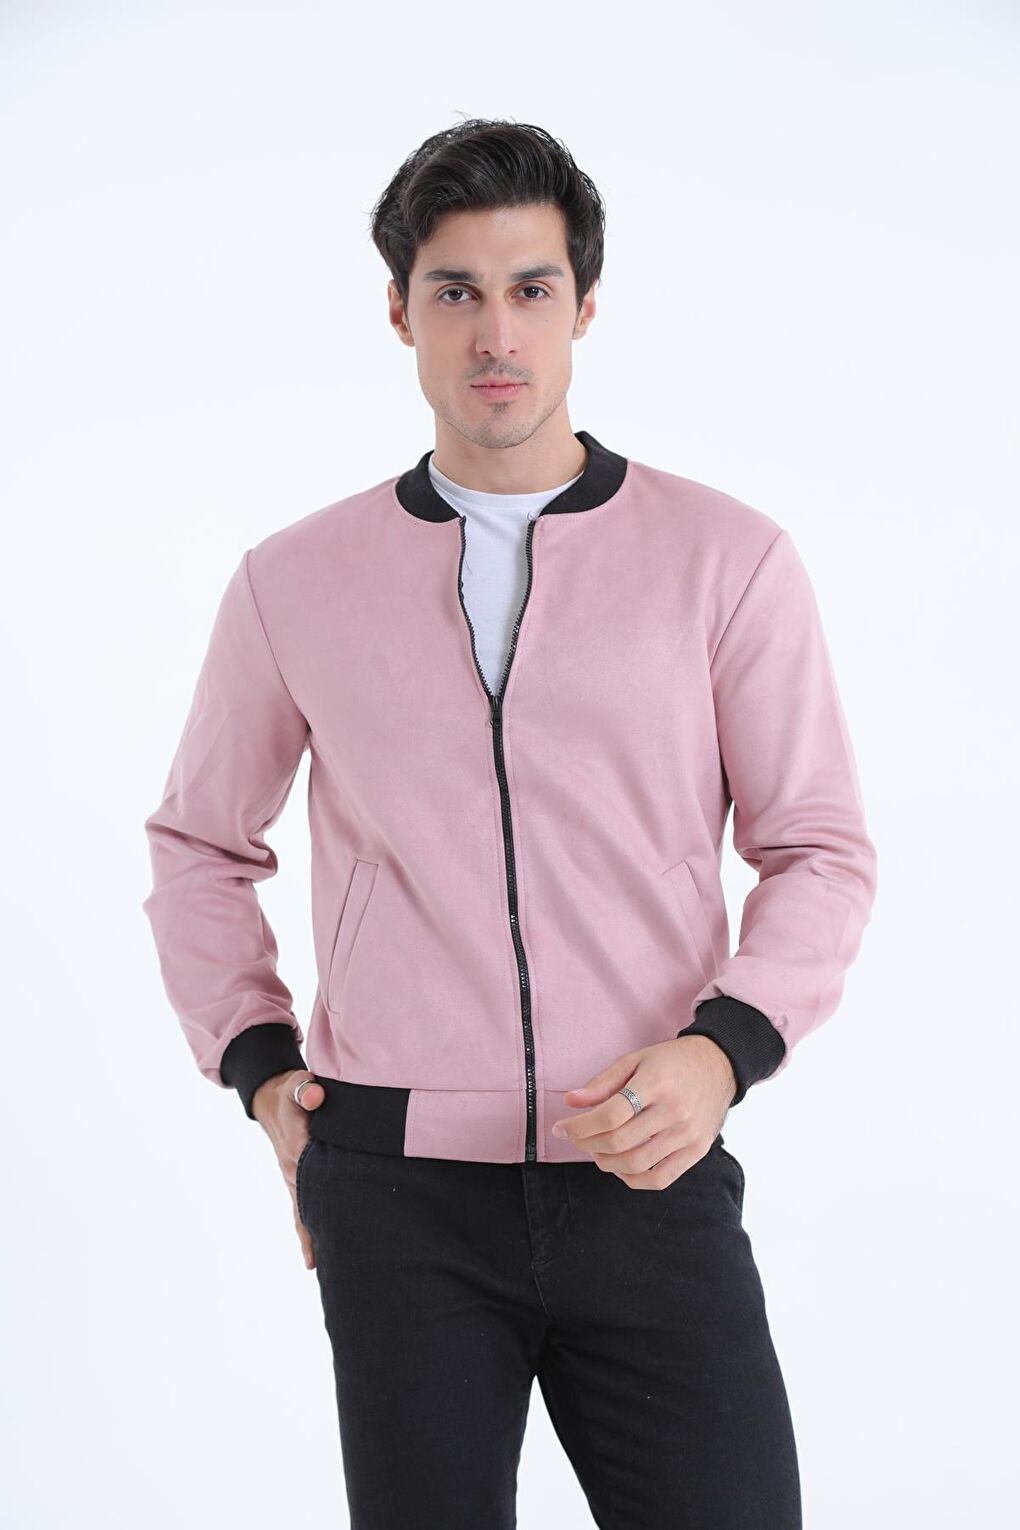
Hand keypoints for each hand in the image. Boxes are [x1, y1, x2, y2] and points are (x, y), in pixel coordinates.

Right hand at [253, 1069, 325, 1267]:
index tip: (344, 1212)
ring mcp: (293, 1180)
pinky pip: (300, 1214)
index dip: (329, 1186)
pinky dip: (306, 1236)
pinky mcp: (297, 1185)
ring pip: (304, 1213)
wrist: (273, 1101)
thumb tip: (315, 1098)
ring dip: (315, 1237)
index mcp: (295, 1145)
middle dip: (323, 1224)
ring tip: (333, 1266)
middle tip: (347, 1252)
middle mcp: (292, 1168)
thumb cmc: (292, 1092)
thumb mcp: (296, 1084)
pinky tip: (312, 1262)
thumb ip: (305, 1090)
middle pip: (310, 1200)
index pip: (314, 1170)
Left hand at [548, 1036, 737, 1189]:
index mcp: (656, 1083)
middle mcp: (674, 1111)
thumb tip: (570, 1102)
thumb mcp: (635, 1060)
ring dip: (606, 1163)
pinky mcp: (697, 1151)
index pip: (610, 1114)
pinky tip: (620, 1166)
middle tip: (576, 1139)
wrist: (719, 1065)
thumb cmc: (672, 1062)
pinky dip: (633, 1179)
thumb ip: (602, 1083)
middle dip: (587, 1144)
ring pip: (636, 1164)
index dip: (580, 1126)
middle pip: (619, 1141)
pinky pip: (660, 1179)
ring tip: (596, 1151)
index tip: (561, 1128)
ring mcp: (688, 1134)